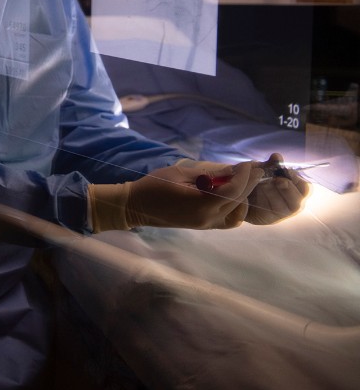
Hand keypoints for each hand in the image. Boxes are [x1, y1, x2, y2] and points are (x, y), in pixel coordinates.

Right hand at [90, 159, 258, 231]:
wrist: (135, 206)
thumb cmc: (153, 186)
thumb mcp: (179, 174)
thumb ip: (206, 174)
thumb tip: (230, 170)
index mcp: (201, 205)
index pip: (232, 191)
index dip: (243, 176)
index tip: (248, 163)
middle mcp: (207, 218)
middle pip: (237, 202)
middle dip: (248, 184)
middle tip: (254, 169)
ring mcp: (205, 225)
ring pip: (236, 215)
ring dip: (243, 198)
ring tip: (242, 183)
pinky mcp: (202, 226)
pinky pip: (227, 220)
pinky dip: (234, 209)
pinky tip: (231, 196)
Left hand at [245, 153, 309, 224]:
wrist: (238, 192)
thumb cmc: (256, 179)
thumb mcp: (263, 170)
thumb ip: (271, 164)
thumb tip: (277, 155)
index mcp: (296, 189)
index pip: (304, 187)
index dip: (296, 178)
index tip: (284, 169)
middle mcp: (293, 202)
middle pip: (299, 198)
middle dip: (287, 187)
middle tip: (276, 179)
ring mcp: (283, 212)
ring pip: (286, 206)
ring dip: (274, 193)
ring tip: (263, 183)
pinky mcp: (270, 218)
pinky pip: (271, 211)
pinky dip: (264, 201)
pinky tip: (255, 192)